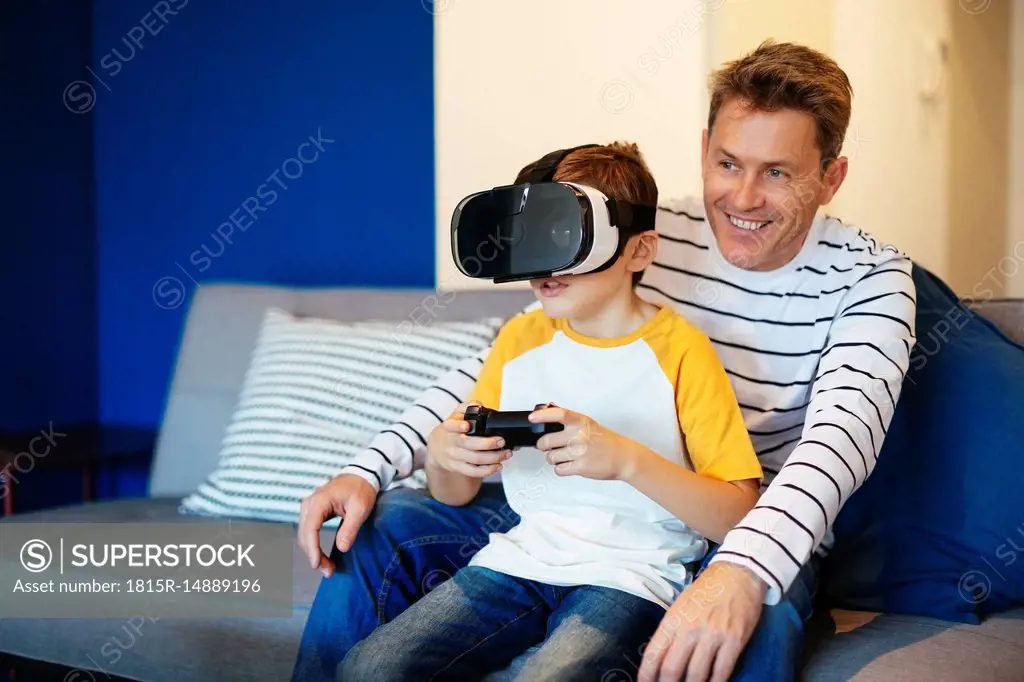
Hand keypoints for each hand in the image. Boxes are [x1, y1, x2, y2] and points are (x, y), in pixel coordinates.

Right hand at [297, 473, 376, 577]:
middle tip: (329, 572)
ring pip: (305, 536)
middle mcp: (309, 504)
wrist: (361, 475)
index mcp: (319, 501)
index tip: (318, 565)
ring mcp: (309, 508)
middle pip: (305, 535)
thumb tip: (341, 548)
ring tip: (328, 568)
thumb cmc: (361, 489)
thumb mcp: (361, 508)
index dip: (312, 549)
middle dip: (314, 556)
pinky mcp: (312, 513)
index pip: (310, 529)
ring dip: (313, 553)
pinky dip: (314, 546)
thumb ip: (351, 528)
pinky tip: (322, 557)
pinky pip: (308, 532)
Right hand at [427, 401, 512, 477]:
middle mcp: (452, 443)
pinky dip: (488, 470)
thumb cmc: (452, 429)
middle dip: (488, 444)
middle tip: (501, 441)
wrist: (438, 447)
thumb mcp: (457, 414)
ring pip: (475, 460)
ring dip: (494, 457)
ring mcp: (455, 457)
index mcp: (450, 427)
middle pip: (469, 445)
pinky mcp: (459, 468)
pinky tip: (498, 465)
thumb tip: (479, 406)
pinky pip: (474, 472)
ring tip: (506, 453)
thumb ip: (468, 407)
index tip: (467, 426)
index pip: (451, 426)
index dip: (458, 426)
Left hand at [530, 405, 641, 480]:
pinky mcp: (580, 467)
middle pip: (546, 441)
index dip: (542, 416)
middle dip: (543, 446)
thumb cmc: (606, 441)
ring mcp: (579, 452)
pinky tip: (569, 465)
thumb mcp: (589, 424)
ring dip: (553, 459)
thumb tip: (546, 412)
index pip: (559, 414)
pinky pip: (559, 470)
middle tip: (547, 447)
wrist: (623, 457)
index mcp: (581, 422)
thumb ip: (570, 420)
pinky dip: (561, 469)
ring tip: (563, 457)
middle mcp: (579, 435)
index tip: (532, 418)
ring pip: (551, 457)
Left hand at [638, 562, 766, 681]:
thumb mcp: (681, 604)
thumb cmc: (708, 589)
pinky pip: (722, 672)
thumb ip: (672, 629)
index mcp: (674, 618)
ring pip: (697, 675)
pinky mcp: (734, 641)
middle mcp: (690, 628)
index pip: (654, 653)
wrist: (738, 574)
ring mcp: (713, 635)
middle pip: (672, 669)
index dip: (646, 674)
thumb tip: (663, 657)